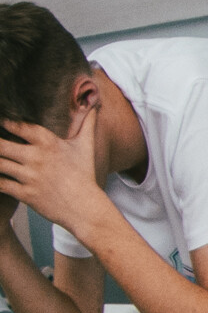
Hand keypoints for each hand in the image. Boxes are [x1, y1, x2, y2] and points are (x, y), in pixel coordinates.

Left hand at [0, 112, 109, 235]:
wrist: (86, 208)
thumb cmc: (84, 175)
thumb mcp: (85, 147)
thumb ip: (86, 124)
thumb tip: (93, 105)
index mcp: (49, 143)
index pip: (18, 126)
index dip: (5, 122)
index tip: (0, 121)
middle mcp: (37, 158)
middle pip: (1, 145)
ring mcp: (30, 177)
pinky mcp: (25, 193)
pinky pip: (0, 184)